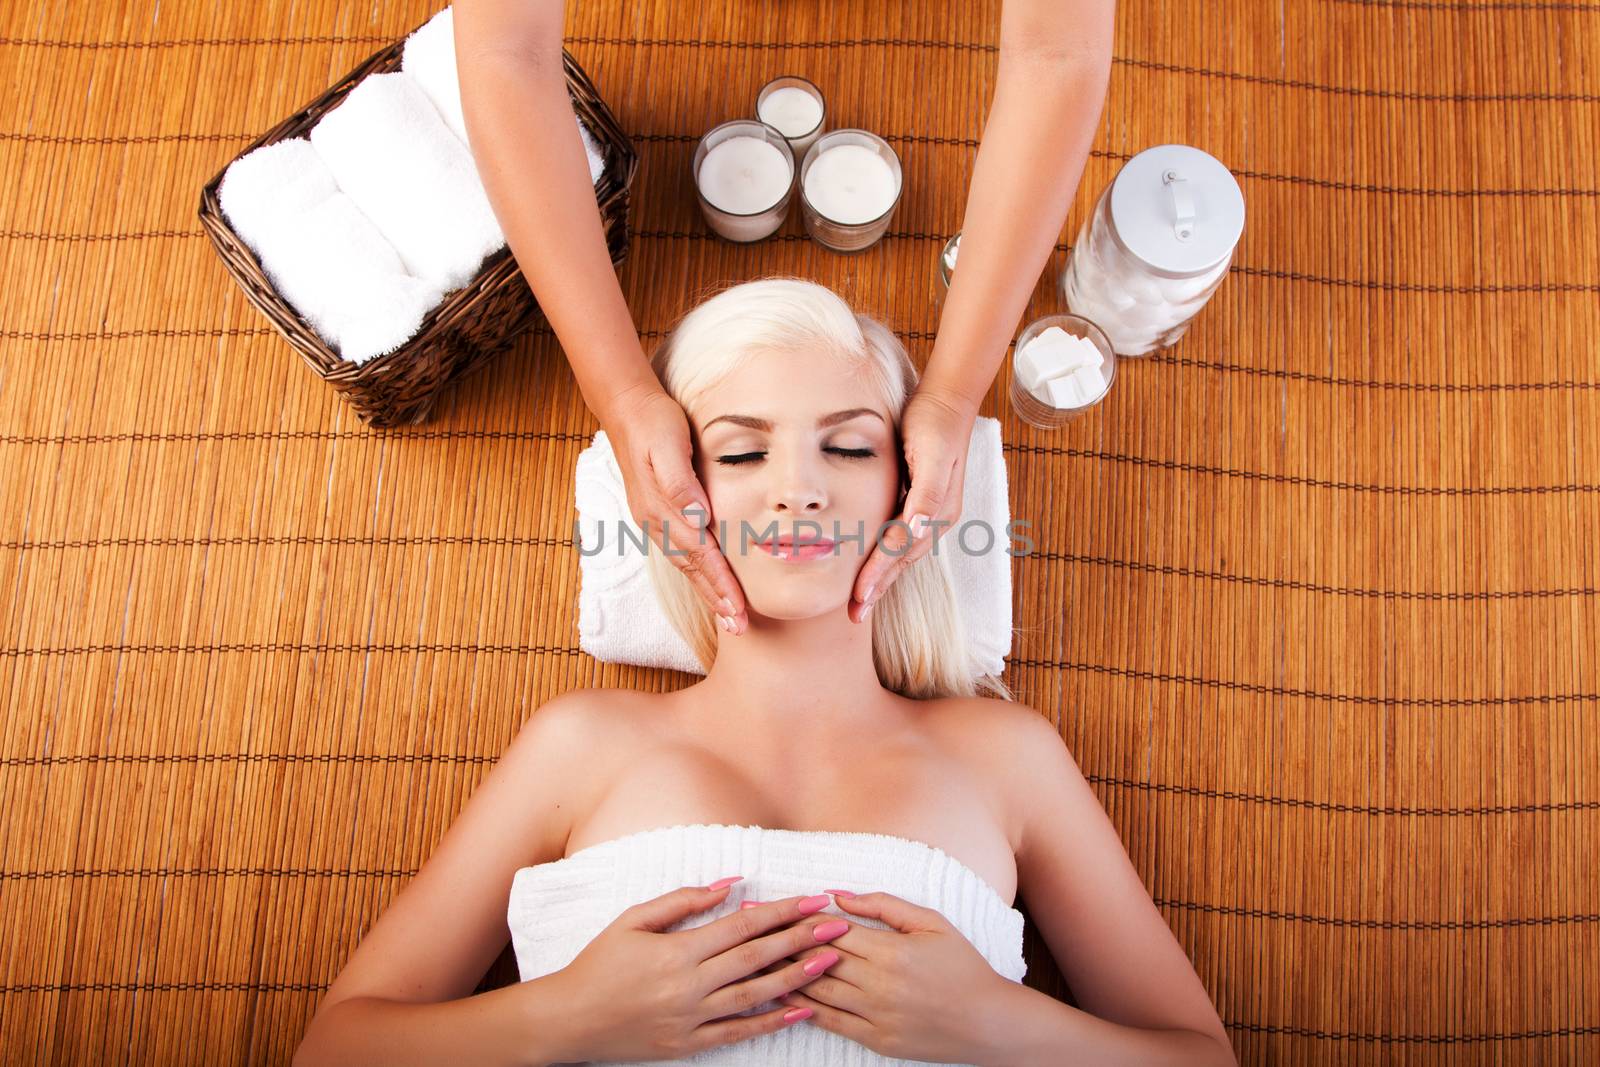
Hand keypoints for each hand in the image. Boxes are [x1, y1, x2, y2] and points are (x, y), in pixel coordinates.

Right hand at [542, 884, 850, 1061]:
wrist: (569, 1019)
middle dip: (802, 938)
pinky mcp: (688, 1045)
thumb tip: (730, 884)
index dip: (782, 911)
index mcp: (678, 951)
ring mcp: (691, 1019)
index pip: (742, 926)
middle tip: (838, 925)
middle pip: (757, 958)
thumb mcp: (634, 920)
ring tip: (831, 962)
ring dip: (797, 977)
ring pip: (755, 995)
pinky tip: (801, 1010)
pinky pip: (738, 1033)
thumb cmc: (600, 963)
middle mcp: (689, 986)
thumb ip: (684, 900)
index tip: (813, 899)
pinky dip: (771, 1022)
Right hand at [603, 382, 747, 633]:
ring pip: (686, 565)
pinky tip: (708, 584)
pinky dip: (697, 574)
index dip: (719, 583)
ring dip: (707, 592)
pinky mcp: (657, 515)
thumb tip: (699, 515)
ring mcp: (653, 520)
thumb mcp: (668, 443)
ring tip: (728, 617)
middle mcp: (655, 521)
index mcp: (661, 508)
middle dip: (716, 600)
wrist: (627, 408)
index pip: (699, 554)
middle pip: (692, 569)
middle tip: (738, 629)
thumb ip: (681, 481)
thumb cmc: (654, 422)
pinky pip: (680, 553)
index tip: (737, 609)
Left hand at [773, 892, 1014, 1063]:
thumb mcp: (931, 922)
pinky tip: (782, 997)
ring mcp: (877, 1015)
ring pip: (818, 992)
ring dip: (783, 977)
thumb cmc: (962, 965)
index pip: (833, 930)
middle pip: (818, 960)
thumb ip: (884, 904)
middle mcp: (880, 984)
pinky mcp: (877, 1040)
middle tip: (747, 931)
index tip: (767, 908)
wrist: (988, 1021)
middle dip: (780, 943)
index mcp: (893, 950)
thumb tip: (839, 895)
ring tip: (752, 963)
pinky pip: (832, 1023)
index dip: (797, 918)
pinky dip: (804, 1009)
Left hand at [849, 389, 974, 623]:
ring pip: (902, 554)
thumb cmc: (934, 424)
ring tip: (861, 601)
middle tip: (854, 615)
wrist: (947, 400)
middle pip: (902, 561)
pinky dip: (886, 557)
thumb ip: (928, 493)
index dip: (879, 575)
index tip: (858, 597)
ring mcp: (931, 512)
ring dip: (882, 578)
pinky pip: (902, 539)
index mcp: (938, 511)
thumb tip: (919, 527)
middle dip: (878, 588)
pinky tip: (873, 566)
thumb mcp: (933, 455)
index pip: (901, 551)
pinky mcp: (922, 503)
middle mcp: (937, 518)